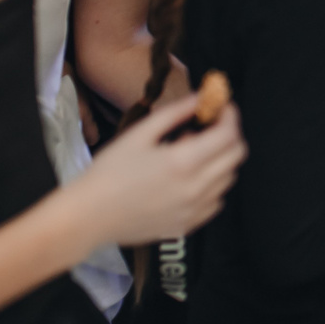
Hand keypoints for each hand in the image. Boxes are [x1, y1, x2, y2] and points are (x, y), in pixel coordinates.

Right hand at [73, 96, 245, 246]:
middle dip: (229, 134)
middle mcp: (195, 189)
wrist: (88, 217)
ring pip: (228, 178)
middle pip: (236, 156)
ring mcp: (193, 211)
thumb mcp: (140, 134)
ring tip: (192, 151)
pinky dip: (212, 184)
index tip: (221, 105)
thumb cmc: (109, 171)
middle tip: (210, 125)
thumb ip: (175, 113)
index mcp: (183, 162)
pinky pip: (215, 201)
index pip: (228, 135)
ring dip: (220, 159)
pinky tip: (189, 177)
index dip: (230, 115)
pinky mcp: (187, 226)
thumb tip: (201, 97)